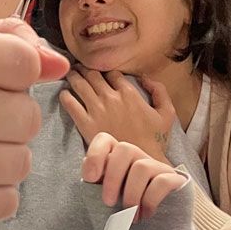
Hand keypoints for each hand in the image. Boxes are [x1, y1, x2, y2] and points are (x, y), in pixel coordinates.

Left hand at [60, 68, 175, 162]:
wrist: (139, 161)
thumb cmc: (155, 140)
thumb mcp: (167, 112)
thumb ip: (159, 90)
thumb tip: (145, 77)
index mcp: (129, 93)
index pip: (112, 73)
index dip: (105, 70)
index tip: (99, 71)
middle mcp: (111, 98)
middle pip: (93, 75)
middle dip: (86, 69)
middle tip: (79, 68)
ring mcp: (97, 110)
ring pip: (80, 85)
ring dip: (74, 77)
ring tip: (70, 74)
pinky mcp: (86, 124)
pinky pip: (71, 104)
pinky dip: (65, 96)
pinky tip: (64, 94)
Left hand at [82, 132, 186, 221]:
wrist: (158, 227)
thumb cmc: (125, 210)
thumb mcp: (107, 196)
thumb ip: (96, 183)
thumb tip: (88, 171)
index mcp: (117, 158)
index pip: (105, 140)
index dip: (95, 155)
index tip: (90, 179)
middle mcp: (138, 157)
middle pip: (125, 149)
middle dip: (113, 178)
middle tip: (108, 203)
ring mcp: (157, 167)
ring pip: (142, 167)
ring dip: (131, 194)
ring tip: (130, 216)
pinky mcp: (175, 180)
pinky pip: (161, 182)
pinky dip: (149, 201)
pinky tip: (145, 215)